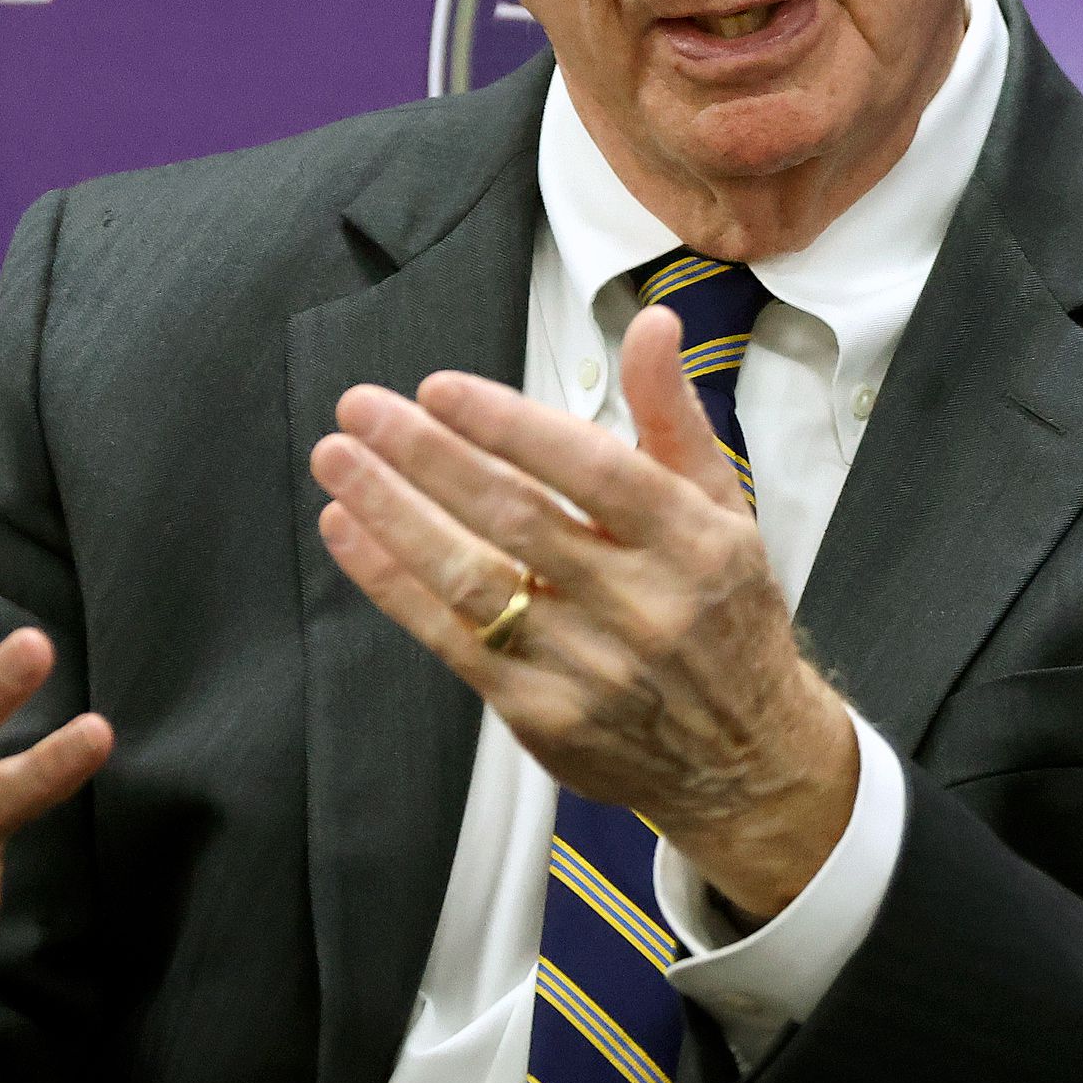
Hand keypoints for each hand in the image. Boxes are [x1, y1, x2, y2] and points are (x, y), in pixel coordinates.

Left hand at [309, 307, 857, 919]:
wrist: (744, 758)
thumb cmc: (724, 612)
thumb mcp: (722, 508)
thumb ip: (673, 414)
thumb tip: (651, 323)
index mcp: (693, 542)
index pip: (593, 470)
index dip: (512, 427)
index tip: (440, 388)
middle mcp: (642, 605)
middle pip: (518, 519)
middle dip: (429, 457)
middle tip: (362, 407)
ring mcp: (588, 666)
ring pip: (473, 580)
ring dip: (393, 515)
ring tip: (338, 460)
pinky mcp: (541, 715)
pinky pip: (451, 639)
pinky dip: (393, 583)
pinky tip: (349, 532)